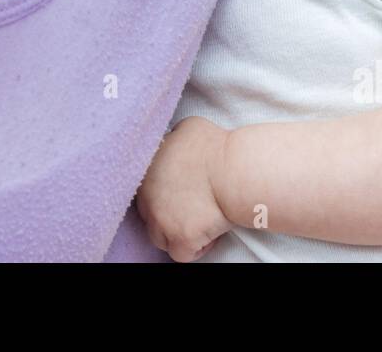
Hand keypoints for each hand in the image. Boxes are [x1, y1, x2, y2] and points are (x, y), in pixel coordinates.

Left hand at [135, 116, 233, 261]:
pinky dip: (196, 248)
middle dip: (168, 216)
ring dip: (178, 234)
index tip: (183, 195)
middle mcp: (146, 194)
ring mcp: (160, 218)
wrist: (235, 170)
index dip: (164, 196)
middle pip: (149, 216)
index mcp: (147, 168)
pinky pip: (180, 254)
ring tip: (202, 222)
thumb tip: (173, 142)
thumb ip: (172, 139)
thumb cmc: (219, 146)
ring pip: (160, 238)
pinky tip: (210, 233)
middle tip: (194, 209)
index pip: (146, 191)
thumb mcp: (187, 128)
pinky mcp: (179, 237)